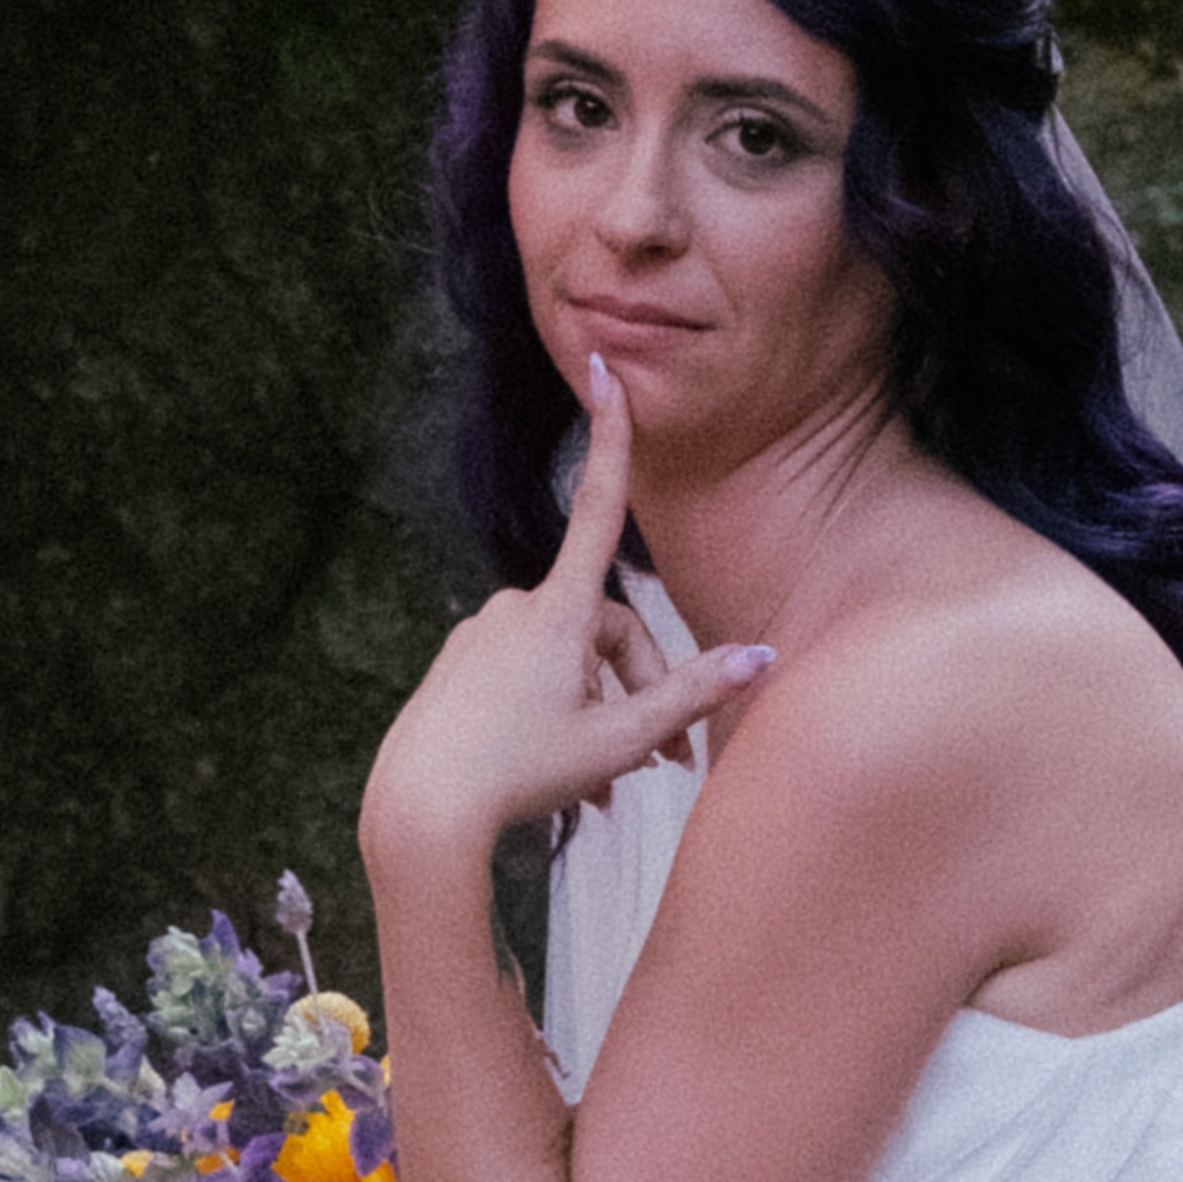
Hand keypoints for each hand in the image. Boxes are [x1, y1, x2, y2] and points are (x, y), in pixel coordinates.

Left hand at [358, 369, 765, 889]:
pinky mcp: (459, 665)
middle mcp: (516, 608)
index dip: (612, 441)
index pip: (599, 509)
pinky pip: (527, 678)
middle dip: (639, 690)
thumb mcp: (619, 741)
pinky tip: (564, 777)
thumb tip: (762, 655)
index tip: (604, 372)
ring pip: (568, 664)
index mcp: (557, 612)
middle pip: (607, 632)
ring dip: (599, 715)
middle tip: (662, 767)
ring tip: (607, 788)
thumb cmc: (520, 773)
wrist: (420, 809)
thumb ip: (691, 695)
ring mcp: (482, 635)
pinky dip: (556, 717)